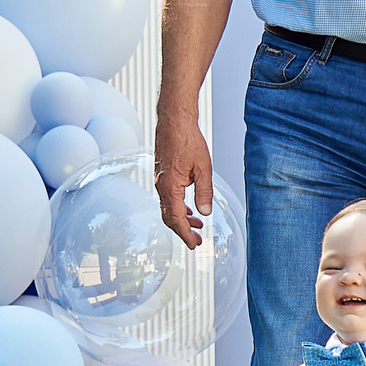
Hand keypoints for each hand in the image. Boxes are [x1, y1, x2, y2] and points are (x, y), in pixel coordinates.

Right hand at [155, 113, 213, 247]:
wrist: (174, 121)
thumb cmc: (188, 140)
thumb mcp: (203, 168)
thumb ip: (204, 192)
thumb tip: (205, 213)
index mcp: (170, 187)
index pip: (176, 219)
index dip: (185, 234)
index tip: (194, 244)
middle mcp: (162, 186)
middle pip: (169, 217)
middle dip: (183, 231)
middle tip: (197, 241)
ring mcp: (160, 181)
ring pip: (168, 208)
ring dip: (182, 220)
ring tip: (197, 226)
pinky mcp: (162, 175)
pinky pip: (168, 198)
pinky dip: (178, 208)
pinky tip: (189, 209)